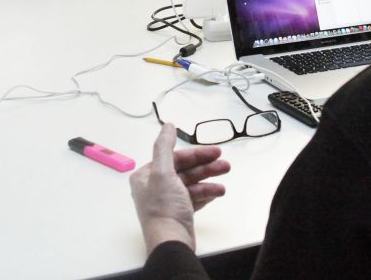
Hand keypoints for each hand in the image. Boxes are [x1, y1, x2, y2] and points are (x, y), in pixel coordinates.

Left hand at [130, 124, 230, 254]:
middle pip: (183, 171)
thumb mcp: (164, 173)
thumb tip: (168, 126)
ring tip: (224, 183)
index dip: (195, 154)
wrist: (171, 243)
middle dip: (205, 167)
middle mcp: (154, 188)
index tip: (215, 151)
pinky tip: (218, 192)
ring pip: (190, 185)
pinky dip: (205, 195)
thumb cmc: (164, 208)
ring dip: (208, 181)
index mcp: (146, 177)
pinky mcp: (178, 214)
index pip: (173, 158)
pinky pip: (193, 199)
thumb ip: (165, 147)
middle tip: (225, 164)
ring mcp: (166, 202)